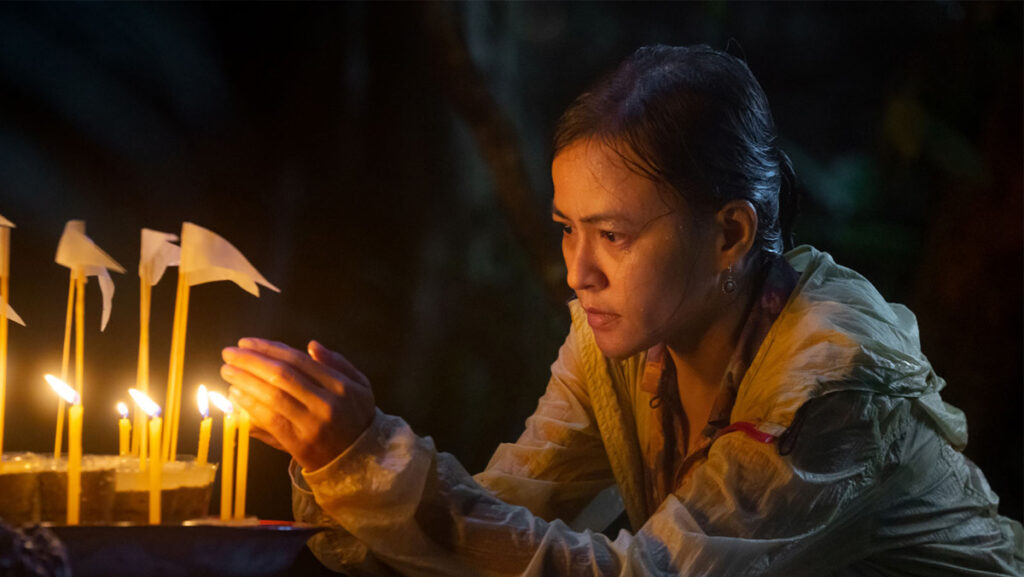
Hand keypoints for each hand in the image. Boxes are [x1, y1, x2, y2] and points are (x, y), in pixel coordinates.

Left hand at [220, 338, 374, 471]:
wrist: (361, 460)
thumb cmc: (356, 417)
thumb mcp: (359, 386)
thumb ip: (337, 364)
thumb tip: (311, 346)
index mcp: (341, 385)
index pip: (297, 361)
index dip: (268, 349)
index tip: (246, 342)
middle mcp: (327, 403)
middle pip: (282, 376)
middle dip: (251, 362)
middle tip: (229, 353)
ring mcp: (313, 425)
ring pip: (274, 397)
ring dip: (245, 382)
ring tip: (227, 372)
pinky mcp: (300, 445)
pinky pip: (271, 421)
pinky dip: (250, 406)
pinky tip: (236, 396)